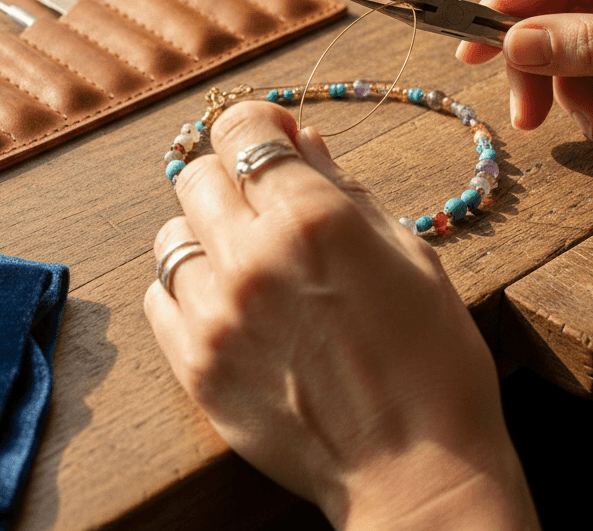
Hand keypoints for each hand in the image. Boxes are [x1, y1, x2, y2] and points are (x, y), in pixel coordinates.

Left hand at [144, 101, 538, 530]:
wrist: (416, 470)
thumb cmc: (433, 356)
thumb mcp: (408, 252)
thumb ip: (344, 187)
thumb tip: (302, 139)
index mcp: (314, 218)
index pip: (243, 129)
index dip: (256, 122)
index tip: (272, 135)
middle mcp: (253, 257)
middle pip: (197, 174)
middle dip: (231, 173)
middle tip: (263, 198)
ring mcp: (216, 315)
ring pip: (170, 234)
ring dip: (204, 231)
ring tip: (245, 255)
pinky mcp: (196, 368)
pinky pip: (159, 296)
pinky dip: (187, 286)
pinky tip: (227, 299)